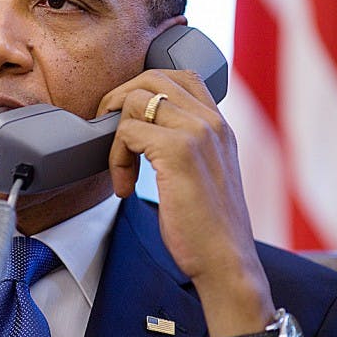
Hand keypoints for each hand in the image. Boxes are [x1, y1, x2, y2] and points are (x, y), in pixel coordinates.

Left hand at [100, 69, 274, 336]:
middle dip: (118, 100)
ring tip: (121, 170)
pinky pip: (126, 130)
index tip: (126, 121)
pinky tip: (124, 187)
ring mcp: (197, 132)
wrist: (226, 261)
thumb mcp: (202, 174)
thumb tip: (141, 132)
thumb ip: (183, 145)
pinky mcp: (178, 150)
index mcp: (219, 124)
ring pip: (134, 100)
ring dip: (114, 134)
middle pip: (151, 77)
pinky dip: (116, 158)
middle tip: (110, 137)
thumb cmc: (207, 226)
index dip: (143, 89)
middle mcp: (212, 121)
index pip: (180, 75)